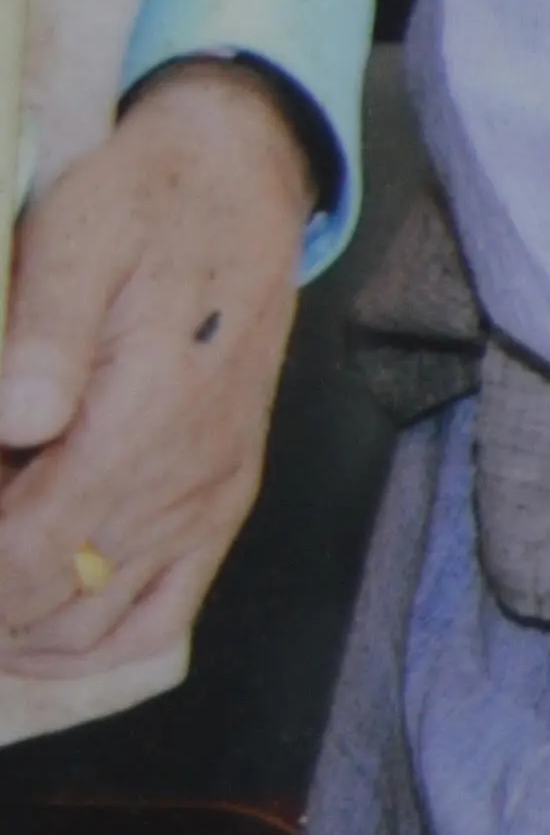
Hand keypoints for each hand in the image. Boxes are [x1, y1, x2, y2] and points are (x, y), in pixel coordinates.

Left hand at [0, 62, 318, 673]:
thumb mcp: (79, 237)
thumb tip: (15, 421)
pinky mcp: (220, 506)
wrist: (241, 188)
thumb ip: (44, 334)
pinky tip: (29, 628)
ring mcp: (208, 501)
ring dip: (14, 628)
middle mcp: (186, 478)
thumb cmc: (144, 206)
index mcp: (148, 415)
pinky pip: (158, 619)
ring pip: (94, 629)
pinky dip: (86, 646)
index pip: (23, 556)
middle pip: (47, 605)